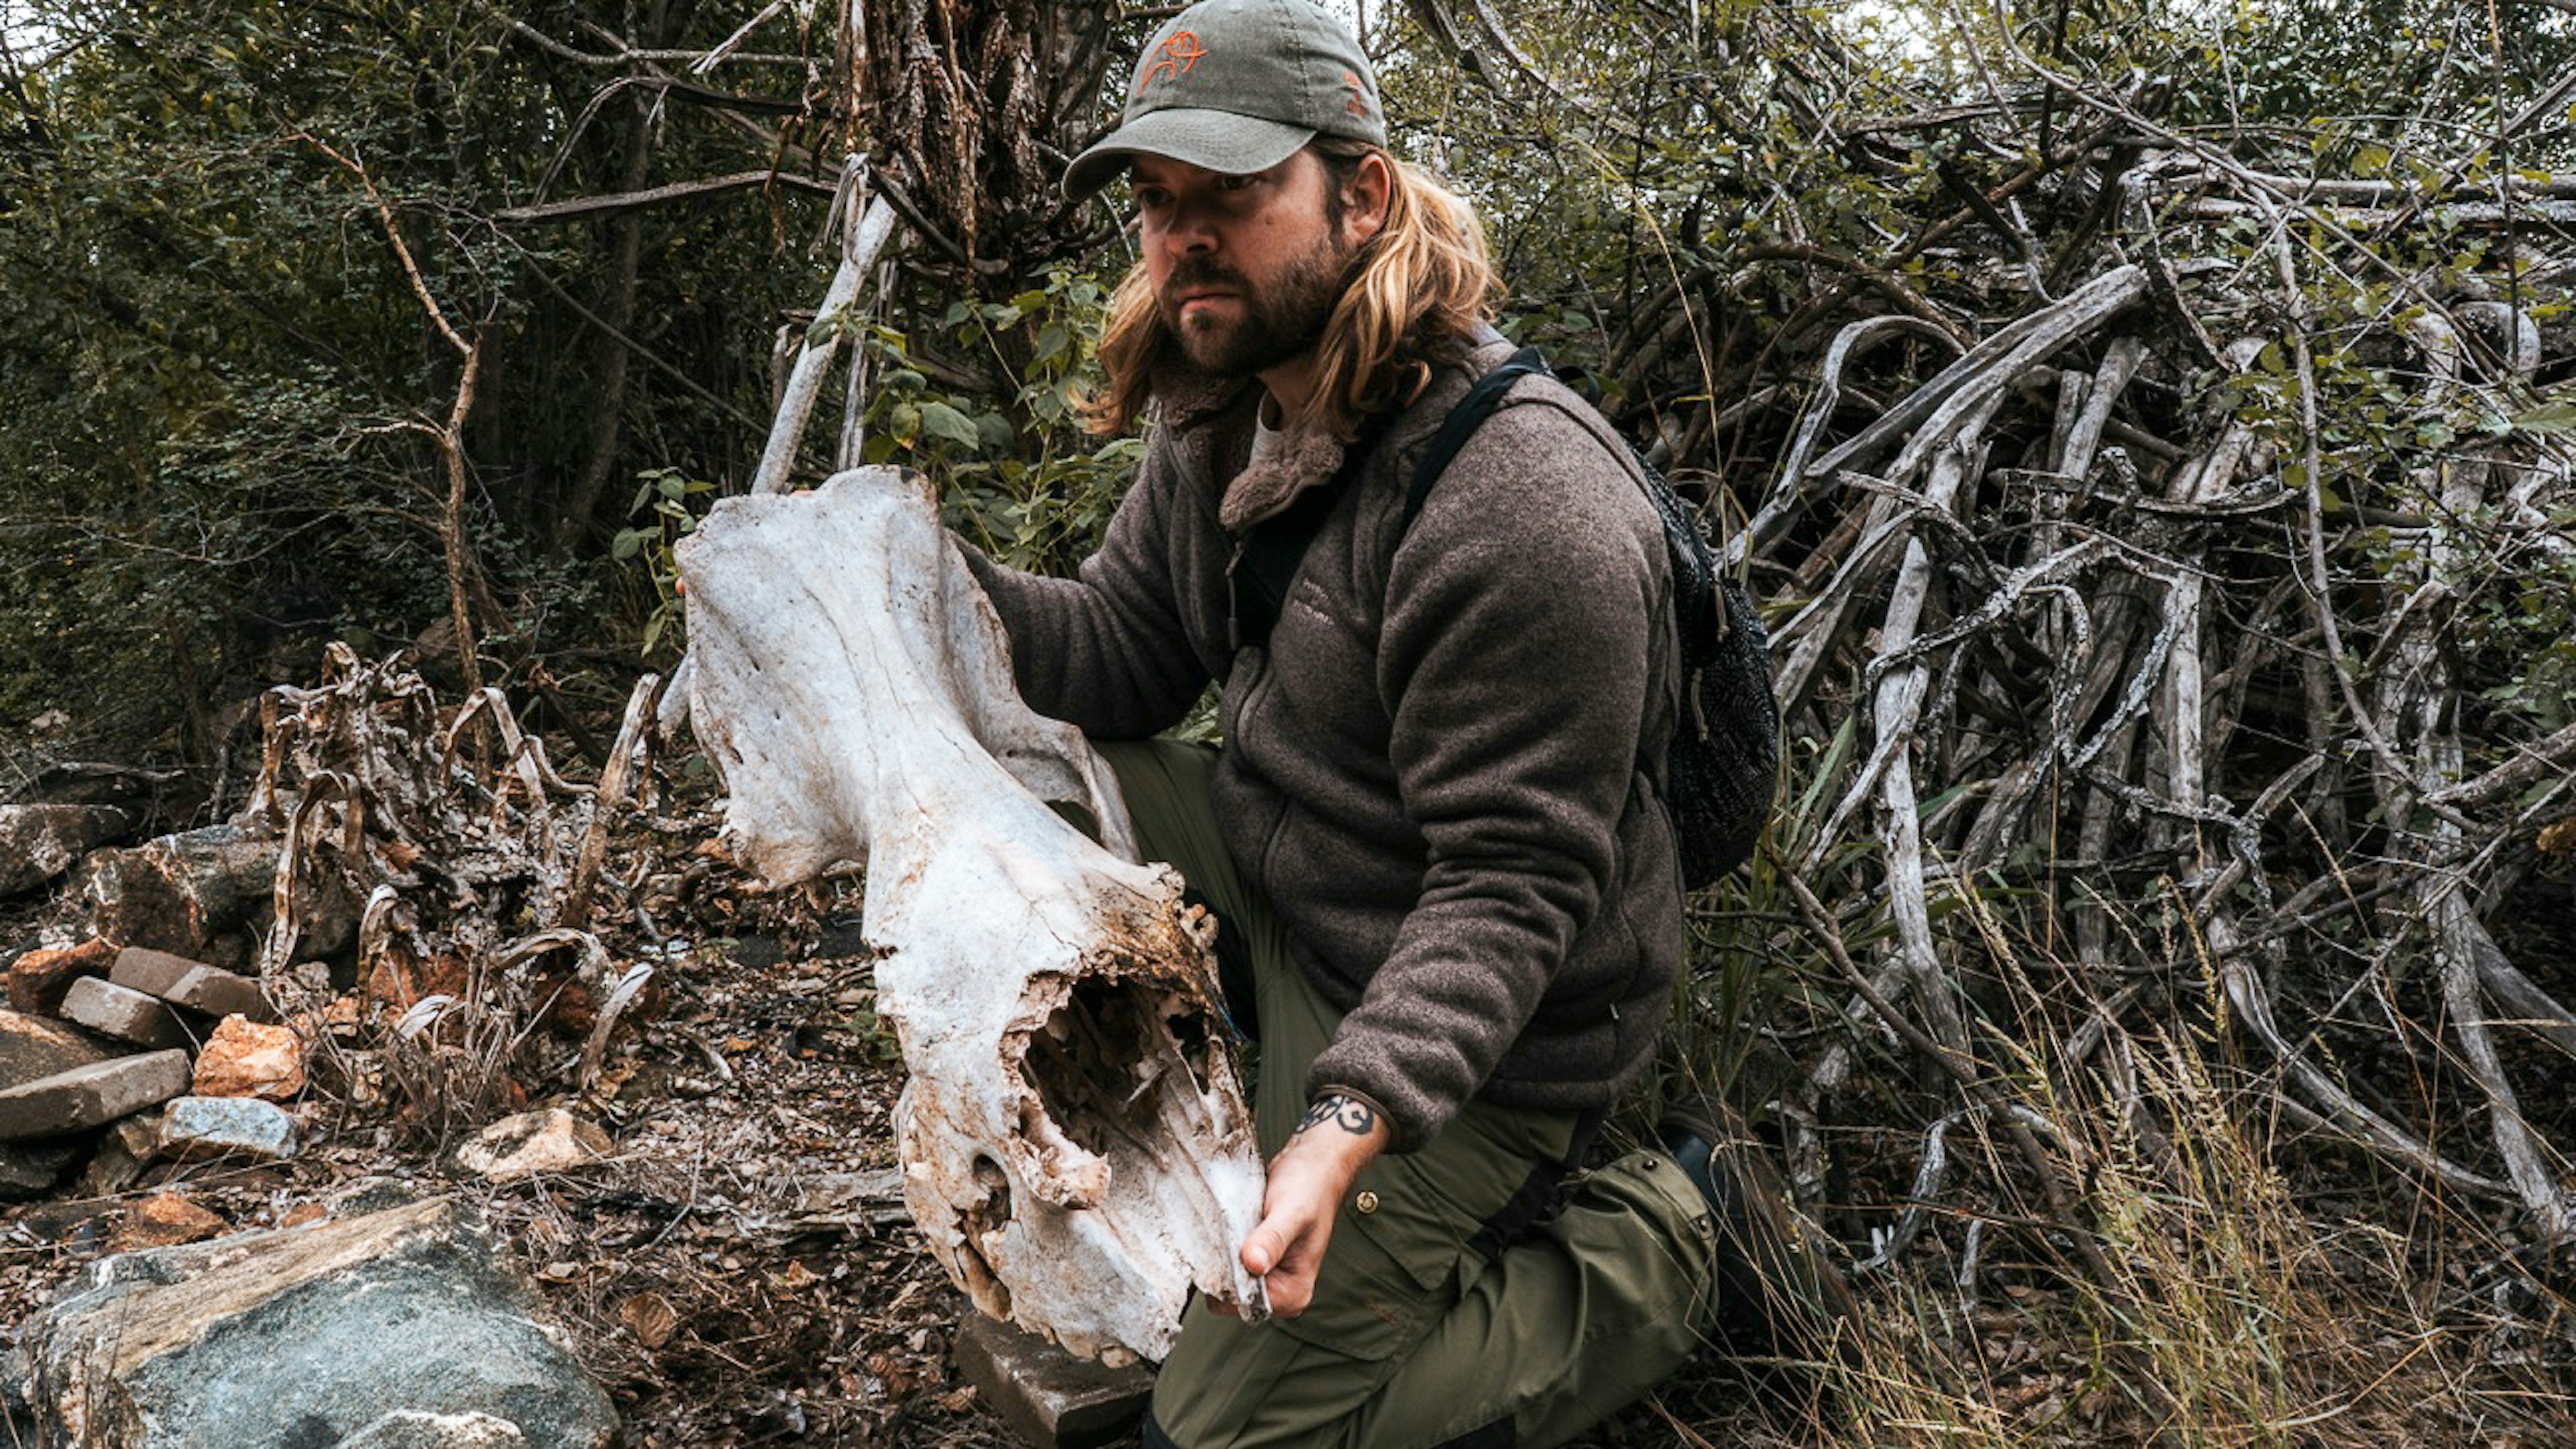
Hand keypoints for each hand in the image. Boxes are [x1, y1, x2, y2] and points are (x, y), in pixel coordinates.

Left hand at [1239, 1093, 1390, 1317]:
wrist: (1312, 1165)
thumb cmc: (1310, 1187)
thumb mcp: (1291, 1212)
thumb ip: (1272, 1240)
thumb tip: (1252, 1263)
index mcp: (1293, 1293)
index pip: (1241, 1303)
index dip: (1227, 1277)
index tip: (1226, 1246)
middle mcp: (1279, 1291)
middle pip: (1227, 1294)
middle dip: (1221, 1264)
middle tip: (1231, 1230)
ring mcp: (1264, 1276)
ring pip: (1222, 1277)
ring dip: (1218, 1252)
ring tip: (1234, 1224)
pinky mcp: (1252, 1260)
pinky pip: (1223, 1262)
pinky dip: (1219, 1244)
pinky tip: (1229, 1225)